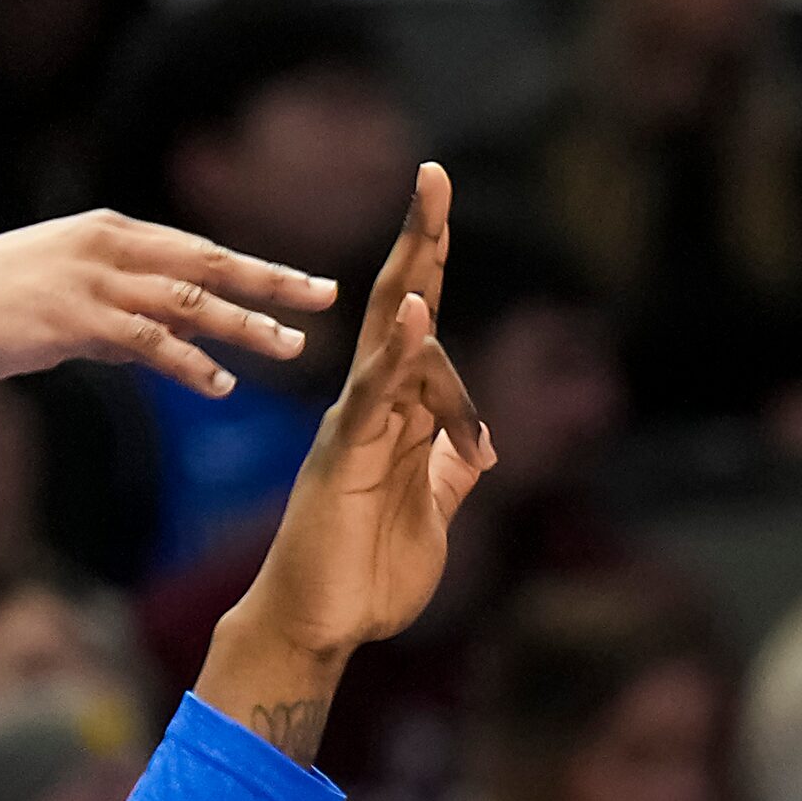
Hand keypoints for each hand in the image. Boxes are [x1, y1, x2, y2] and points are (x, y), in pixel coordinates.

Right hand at [0, 209, 332, 397]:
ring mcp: (92, 279)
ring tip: (291, 350)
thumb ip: (125, 320)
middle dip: (273, 281)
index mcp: (110, 233)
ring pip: (188, 300)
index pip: (200, 250)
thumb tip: (173, 346)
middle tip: (328, 295)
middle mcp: (108, 246)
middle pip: (210, 262)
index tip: (305, 284)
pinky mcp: (74, 317)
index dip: (255, 269)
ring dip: (243, 326)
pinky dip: (187, 362)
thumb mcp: (71, 305)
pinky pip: (147, 340)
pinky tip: (220, 384)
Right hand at [223, 163, 492, 665]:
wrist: (323, 625)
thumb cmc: (367, 570)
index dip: (432, 268)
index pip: (419, 326)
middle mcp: (372, 406)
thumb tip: (478, 442)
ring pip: (387, 333)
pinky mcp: (347, 455)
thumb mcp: (436, 511)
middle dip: (419, 240)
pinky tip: (418, 311)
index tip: (440, 207)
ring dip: (412, 272)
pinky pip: (375, 394)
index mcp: (396, 414)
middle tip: (433, 174)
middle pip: (399, 304)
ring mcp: (356, 425)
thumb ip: (452, 469)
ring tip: (428, 210)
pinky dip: (400, 352)